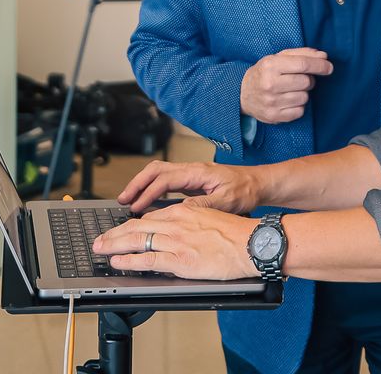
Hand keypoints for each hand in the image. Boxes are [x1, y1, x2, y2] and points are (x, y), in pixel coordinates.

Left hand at [94, 203, 256, 279]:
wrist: (252, 243)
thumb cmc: (236, 235)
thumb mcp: (207, 219)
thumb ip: (187, 224)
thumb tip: (173, 233)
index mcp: (183, 212)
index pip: (148, 217)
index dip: (129, 225)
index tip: (119, 230)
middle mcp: (176, 223)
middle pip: (136, 226)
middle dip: (114, 233)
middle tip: (99, 240)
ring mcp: (177, 241)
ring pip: (137, 240)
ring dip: (114, 245)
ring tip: (101, 250)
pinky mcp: (181, 260)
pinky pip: (147, 259)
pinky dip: (129, 260)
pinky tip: (118, 261)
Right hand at [117, 159, 265, 213]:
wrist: (258, 183)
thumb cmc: (246, 190)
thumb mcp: (227, 201)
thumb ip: (203, 205)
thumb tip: (180, 210)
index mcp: (197, 173)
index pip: (164, 180)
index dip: (147, 193)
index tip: (135, 207)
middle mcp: (191, 170)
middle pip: (155, 171)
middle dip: (136, 184)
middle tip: (122, 200)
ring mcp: (191, 174)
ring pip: (159, 173)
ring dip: (142, 185)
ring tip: (129, 201)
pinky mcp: (192, 181)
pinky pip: (166, 181)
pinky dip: (152, 188)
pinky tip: (147, 201)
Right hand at [241, 47, 332, 124]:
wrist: (242, 94)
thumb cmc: (264, 73)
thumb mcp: (277, 58)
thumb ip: (301, 54)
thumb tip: (324, 57)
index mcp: (270, 65)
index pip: (303, 64)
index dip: (320, 65)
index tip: (329, 67)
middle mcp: (270, 84)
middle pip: (306, 82)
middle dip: (308, 79)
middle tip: (298, 79)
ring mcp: (272, 102)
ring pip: (305, 97)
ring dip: (302, 93)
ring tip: (290, 90)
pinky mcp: (274, 116)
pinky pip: (300, 111)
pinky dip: (298, 106)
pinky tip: (288, 101)